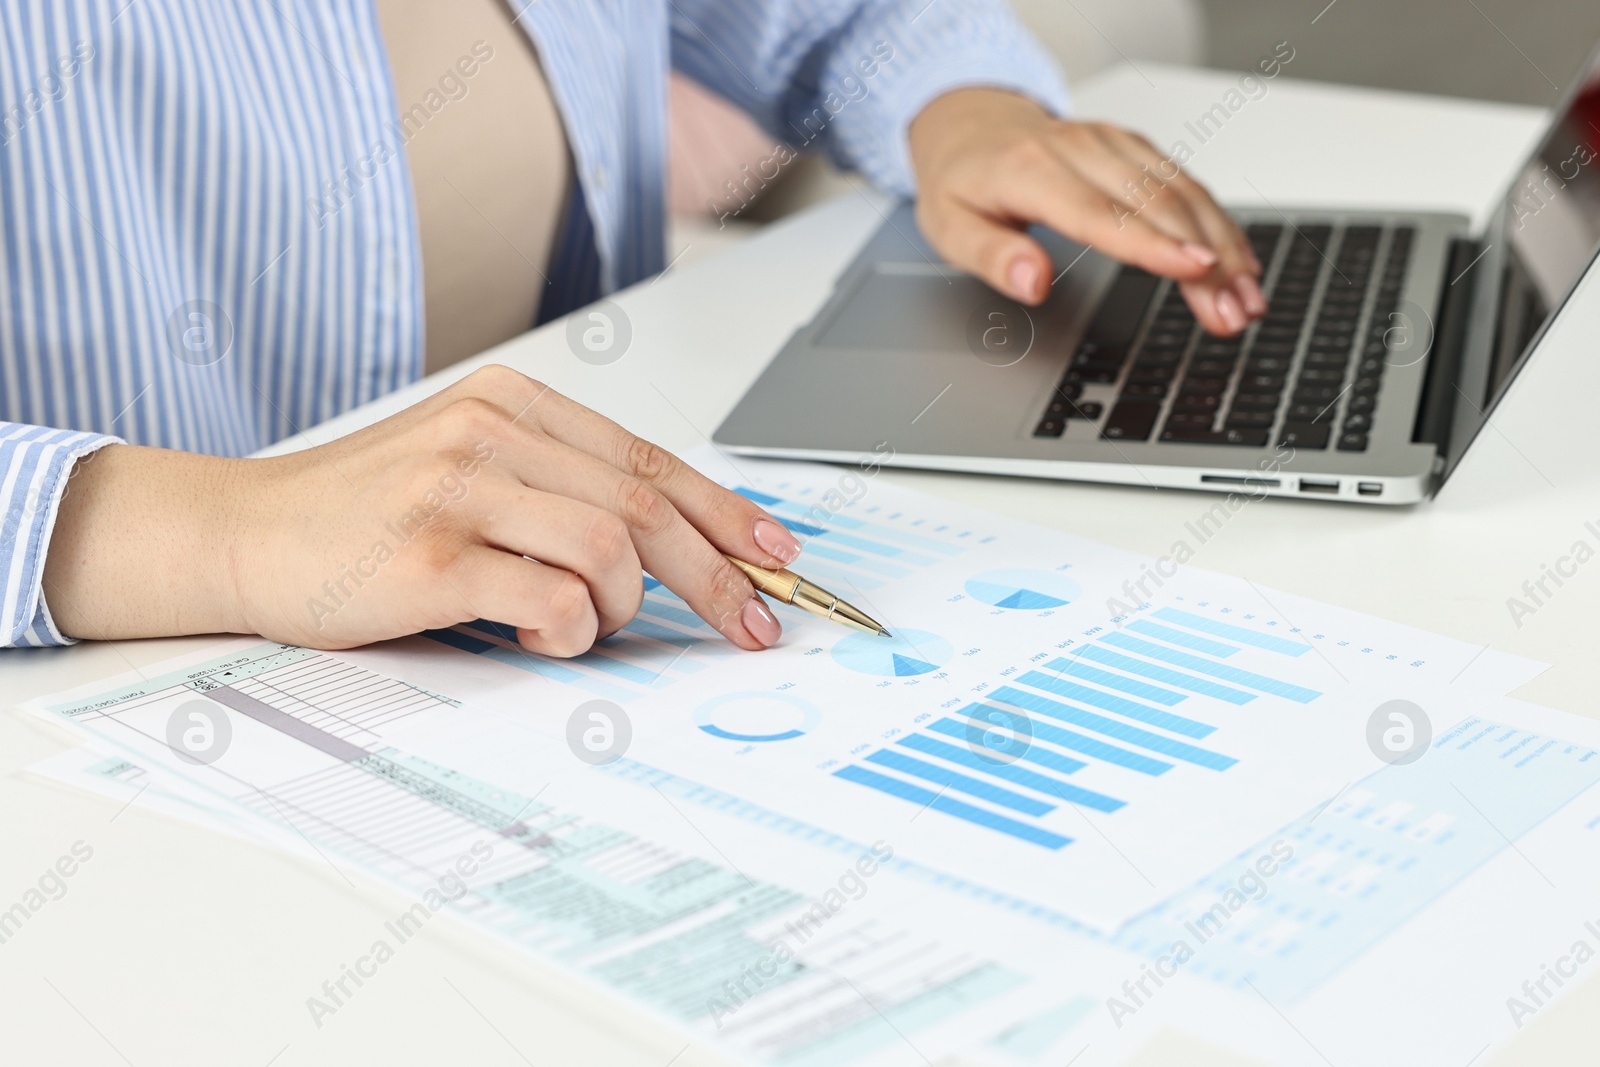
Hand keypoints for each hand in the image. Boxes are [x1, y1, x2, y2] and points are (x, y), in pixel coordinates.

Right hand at [43, 365, 801, 653]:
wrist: (245, 532)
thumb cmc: (366, 513)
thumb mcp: (469, 467)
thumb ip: (558, 488)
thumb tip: (674, 547)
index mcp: (512, 404)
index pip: (650, 460)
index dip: (726, 513)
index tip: (775, 555)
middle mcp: (491, 432)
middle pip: (647, 506)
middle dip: (719, 575)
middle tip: (754, 623)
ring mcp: (458, 490)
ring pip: (612, 550)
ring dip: (626, 609)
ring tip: (590, 627)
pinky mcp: (431, 557)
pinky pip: (551, 601)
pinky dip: (570, 633)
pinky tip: (544, 637)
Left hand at [908, 88, 1265, 335]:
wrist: (972, 123)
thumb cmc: (963, 181)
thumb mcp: (949, 227)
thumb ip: (991, 256)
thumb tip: (1031, 282)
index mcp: (1032, 169)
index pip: (1101, 213)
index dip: (1153, 245)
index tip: (1197, 271)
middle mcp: (1082, 148)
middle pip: (1156, 206)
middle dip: (1205, 262)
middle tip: (1234, 314)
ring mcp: (1113, 144)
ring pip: (1183, 194)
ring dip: (1224, 247)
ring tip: (1248, 300)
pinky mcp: (1134, 148)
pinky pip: (1185, 184)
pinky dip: (1218, 224)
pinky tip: (1240, 262)